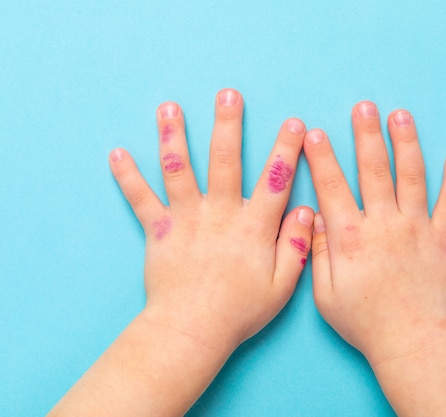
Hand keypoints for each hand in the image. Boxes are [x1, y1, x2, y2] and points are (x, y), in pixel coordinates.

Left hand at [49, 89, 313, 416]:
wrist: (191, 329)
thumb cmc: (239, 310)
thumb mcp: (282, 285)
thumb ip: (296, 244)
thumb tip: (306, 210)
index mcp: (252, 225)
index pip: (275, 179)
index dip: (286, 150)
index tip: (294, 124)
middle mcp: (219, 212)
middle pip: (225, 160)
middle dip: (228, 124)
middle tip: (228, 94)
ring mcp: (186, 218)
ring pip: (179, 168)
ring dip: (173, 135)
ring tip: (168, 107)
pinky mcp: (158, 230)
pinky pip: (140, 198)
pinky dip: (128, 176)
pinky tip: (117, 153)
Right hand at [304, 101, 445, 364]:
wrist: (411, 340)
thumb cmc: (365, 321)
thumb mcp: (325, 293)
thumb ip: (318, 251)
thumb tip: (315, 216)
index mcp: (351, 237)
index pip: (332, 186)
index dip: (322, 157)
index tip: (314, 132)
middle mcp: (384, 224)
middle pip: (374, 170)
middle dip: (366, 135)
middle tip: (364, 107)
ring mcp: (417, 228)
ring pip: (411, 176)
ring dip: (406, 143)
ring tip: (401, 116)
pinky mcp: (444, 239)